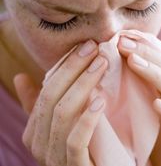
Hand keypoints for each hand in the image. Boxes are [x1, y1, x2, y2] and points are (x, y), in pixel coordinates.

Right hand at [13, 40, 107, 165]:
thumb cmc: (85, 149)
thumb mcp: (62, 124)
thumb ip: (42, 104)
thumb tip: (20, 77)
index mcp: (35, 131)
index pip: (46, 90)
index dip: (65, 66)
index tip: (86, 46)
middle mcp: (39, 144)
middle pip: (52, 97)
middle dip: (73, 69)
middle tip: (94, 48)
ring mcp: (54, 157)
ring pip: (62, 114)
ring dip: (83, 85)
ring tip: (101, 65)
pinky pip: (75, 139)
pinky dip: (87, 118)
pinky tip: (100, 99)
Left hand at [118, 30, 160, 165]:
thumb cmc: (157, 135)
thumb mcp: (144, 105)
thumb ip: (135, 86)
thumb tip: (110, 66)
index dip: (144, 43)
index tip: (121, 34)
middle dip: (146, 51)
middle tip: (121, 41)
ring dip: (155, 72)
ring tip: (133, 60)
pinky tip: (157, 104)